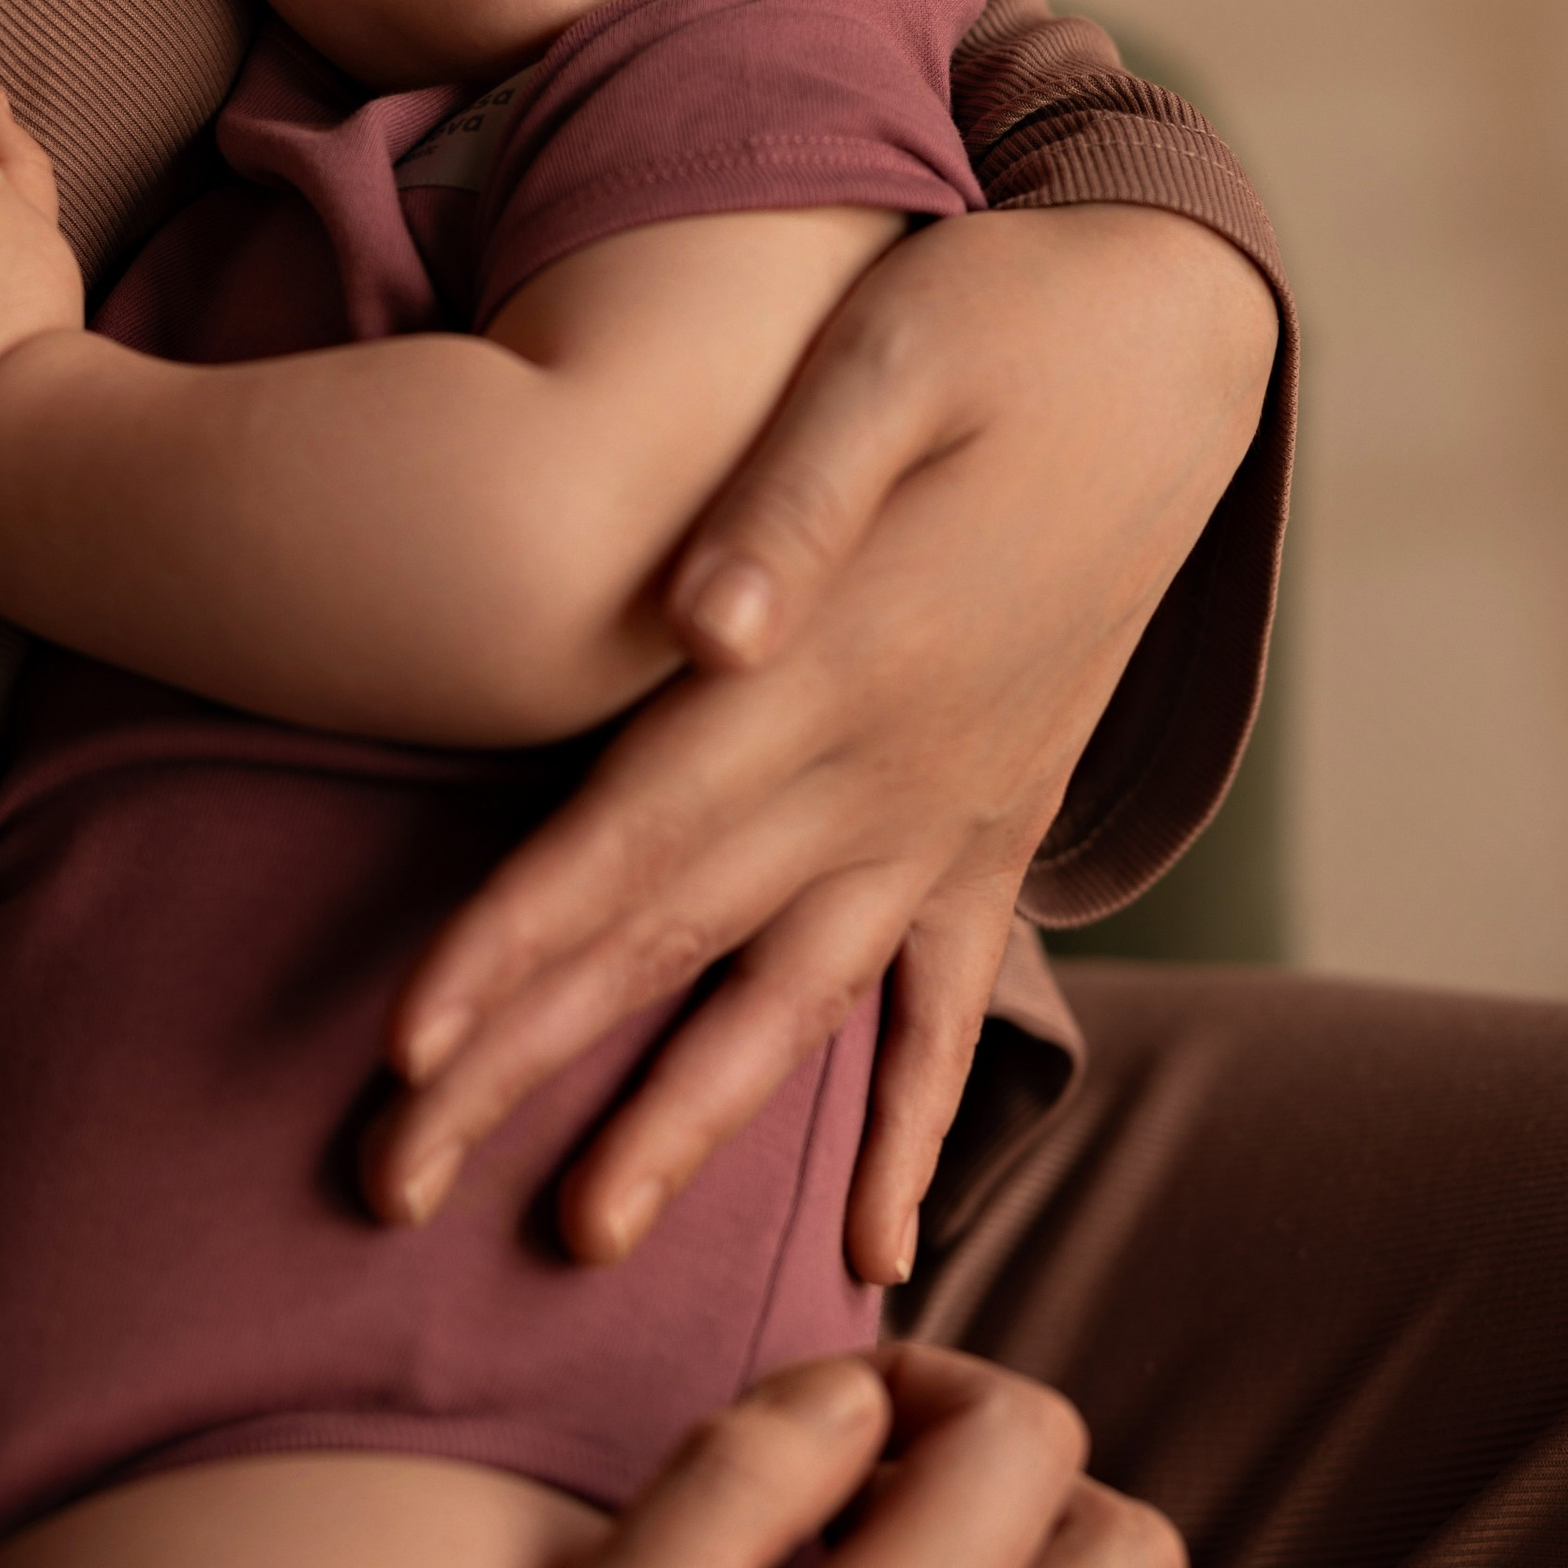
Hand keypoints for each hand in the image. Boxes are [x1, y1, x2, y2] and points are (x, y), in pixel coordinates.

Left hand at [371, 206, 1278, 1279]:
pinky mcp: (1003, 820)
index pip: (637, 833)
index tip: (404, 1051)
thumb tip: (698, 626)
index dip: (515, 946)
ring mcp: (955, 811)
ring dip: (684, 1126)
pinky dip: (916, 1125)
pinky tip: (882, 1249)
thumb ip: (793, 498)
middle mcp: (891, 768)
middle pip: (671, 948)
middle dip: (525, 1070)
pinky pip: (950, 1002)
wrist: (1178, 340)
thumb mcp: (894, 356)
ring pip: (792, 1004)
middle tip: (389, 1190)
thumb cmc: (1001, 317)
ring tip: (584, 1240)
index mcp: (838, 659)